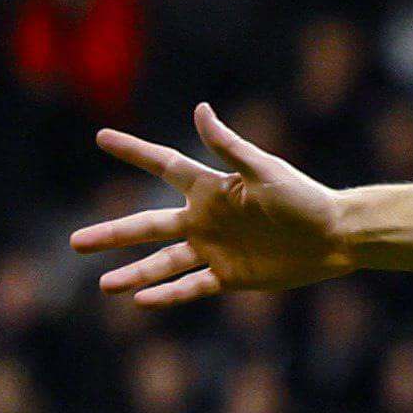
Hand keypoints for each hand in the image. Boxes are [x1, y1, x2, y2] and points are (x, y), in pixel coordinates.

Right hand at [75, 104, 353, 305]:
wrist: (337, 235)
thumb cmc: (304, 197)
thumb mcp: (264, 170)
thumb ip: (228, 146)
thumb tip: (200, 109)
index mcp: (211, 188)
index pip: (164, 165)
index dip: (134, 152)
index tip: (101, 137)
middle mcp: (206, 219)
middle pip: (148, 227)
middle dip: (112, 234)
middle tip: (74, 243)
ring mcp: (216, 249)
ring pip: (164, 263)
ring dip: (134, 272)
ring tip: (103, 284)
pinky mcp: (231, 276)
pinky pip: (192, 286)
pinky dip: (168, 294)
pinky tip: (142, 302)